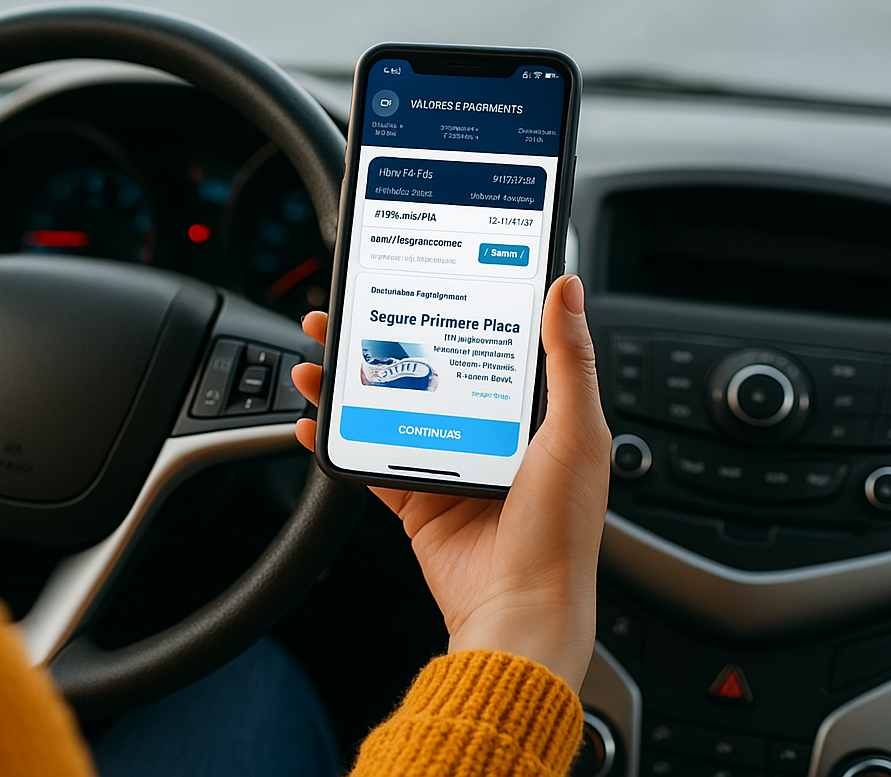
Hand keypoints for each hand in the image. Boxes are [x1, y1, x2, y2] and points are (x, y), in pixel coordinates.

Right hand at [290, 275, 609, 689]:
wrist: (521, 610)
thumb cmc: (562, 532)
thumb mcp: (575, 433)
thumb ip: (567, 360)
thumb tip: (568, 288)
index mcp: (532, 413)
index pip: (484, 342)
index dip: (448, 308)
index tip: (416, 280)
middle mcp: (488, 434)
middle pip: (423, 371)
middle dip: (379, 341)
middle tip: (341, 316)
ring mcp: (447, 465)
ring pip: (387, 409)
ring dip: (349, 382)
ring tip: (316, 358)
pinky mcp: (416, 500)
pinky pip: (368, 460)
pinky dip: (337, 438)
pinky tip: (314, 419)